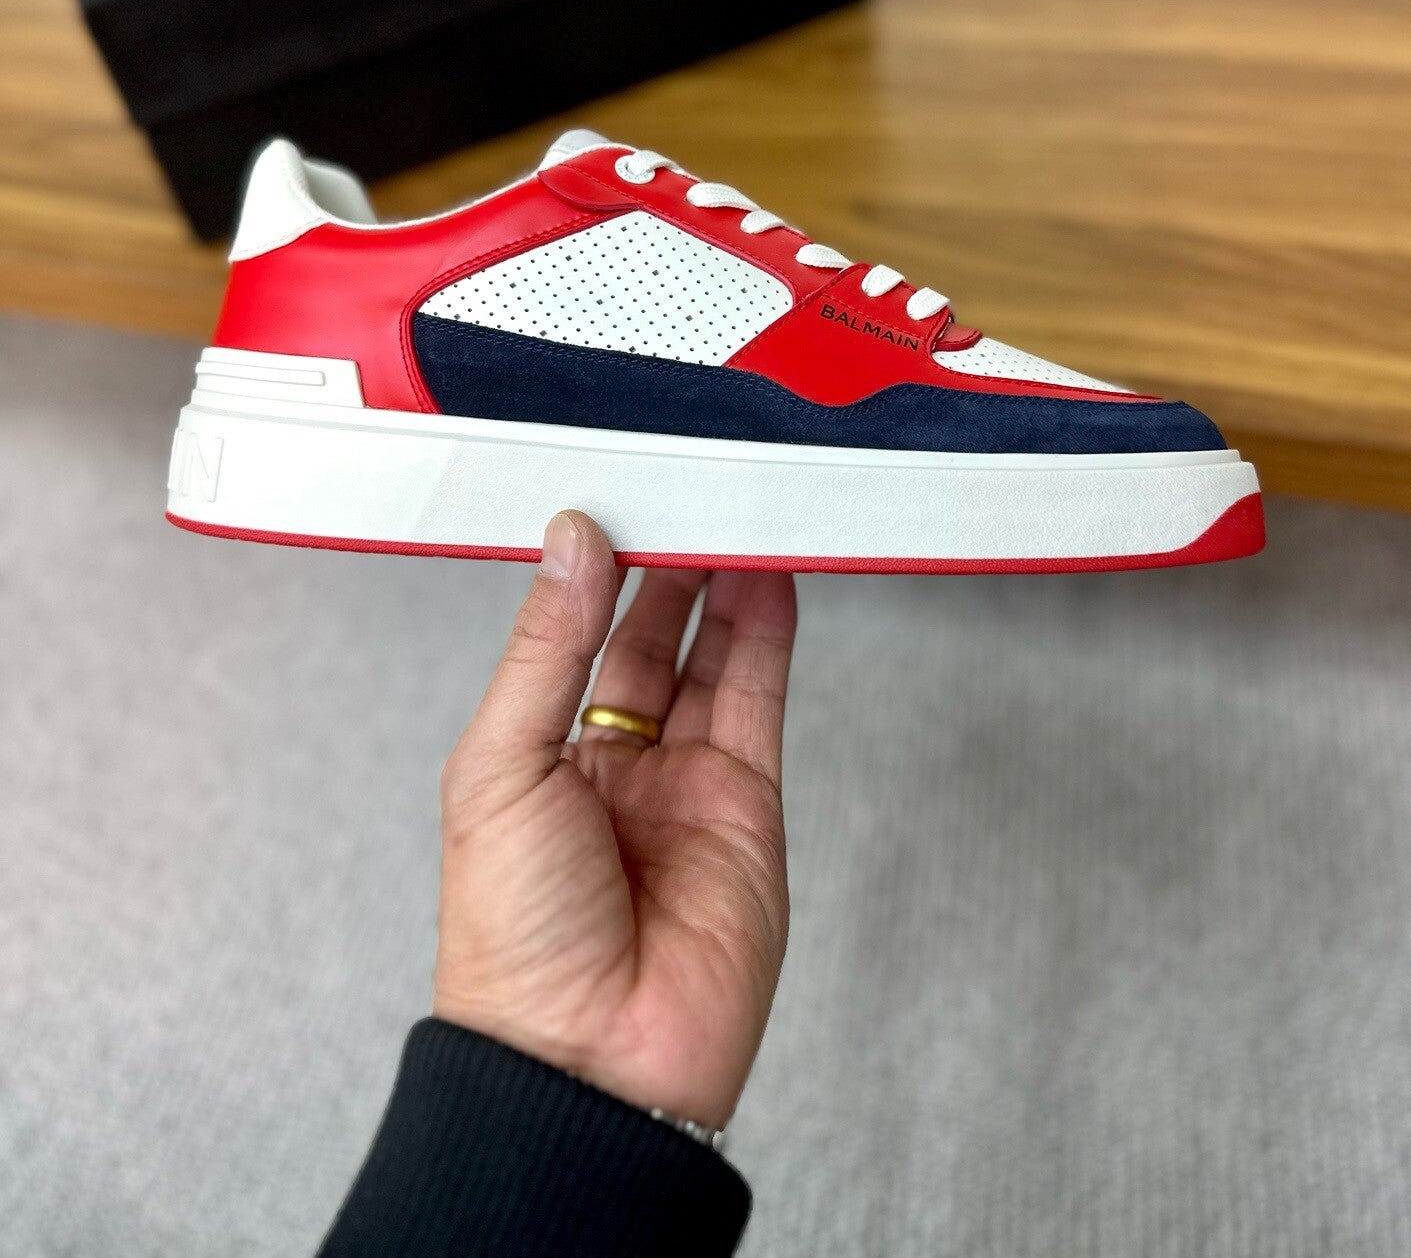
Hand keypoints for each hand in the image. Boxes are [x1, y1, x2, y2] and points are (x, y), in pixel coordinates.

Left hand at [434, 511, 798, 1129]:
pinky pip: (761, 699)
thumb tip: (571, 544)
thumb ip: (546, 650)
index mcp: (535, 757)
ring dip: (723, 583)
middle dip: (666, 561)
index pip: (571, 635)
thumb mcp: (501, 769)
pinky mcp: (749, 805)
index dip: (593, 568)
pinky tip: (768, 576)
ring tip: (733, 510)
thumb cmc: (515, 942)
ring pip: (712, 656)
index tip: (612, 497)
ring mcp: (685, 784)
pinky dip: (769, 632)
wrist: (592, 1063)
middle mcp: (612, 766)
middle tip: (684, 488)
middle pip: (648, 636)